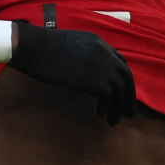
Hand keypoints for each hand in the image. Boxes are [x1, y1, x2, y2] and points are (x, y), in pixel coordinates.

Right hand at [7, 21, 135, 124]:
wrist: (36, 48)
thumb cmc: (44, 46)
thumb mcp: (71, 46)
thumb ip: (84, 56)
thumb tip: (87, 74)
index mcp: (100, 43)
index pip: (120, 62)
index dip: (122, 78)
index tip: (120, 91)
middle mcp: (106, 54)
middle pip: (126, 77)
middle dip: (129, 96)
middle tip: (127, 112)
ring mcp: (102, 68)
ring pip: (120, 91)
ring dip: (119, 108)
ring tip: (114, 121)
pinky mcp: (95, 82)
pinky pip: (109, 99)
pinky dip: (107, 109)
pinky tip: (99, 115)